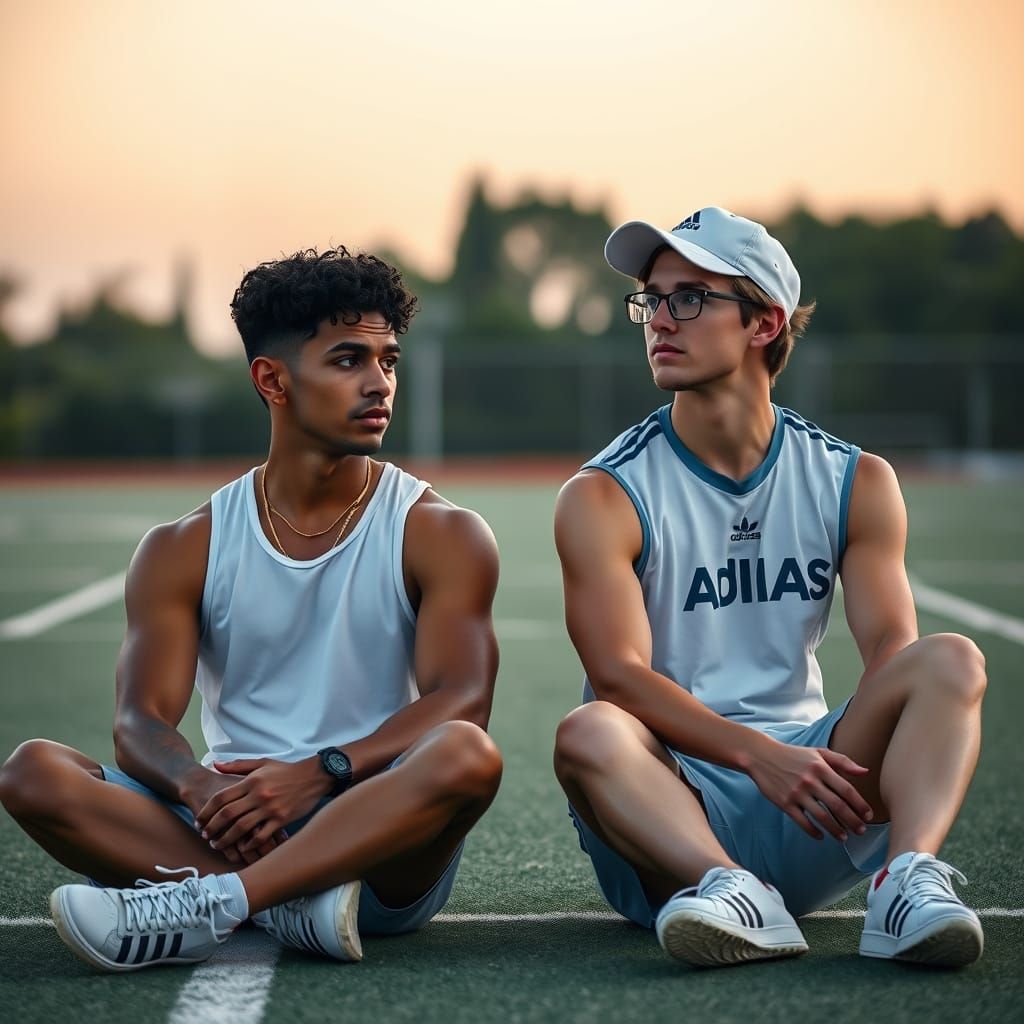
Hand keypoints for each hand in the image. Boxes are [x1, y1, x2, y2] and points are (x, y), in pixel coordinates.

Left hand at [195, 757, 328, 853]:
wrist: (314, 776)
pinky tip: (242, 847)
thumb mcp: (262, 763)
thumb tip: (214, 765)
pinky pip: (261, 836)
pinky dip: (249, 844)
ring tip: (218, 845)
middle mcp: (259, 795)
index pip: (222, 797)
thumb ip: (237, 766)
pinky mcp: (282, 819)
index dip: (206, 811)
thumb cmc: (286, 770)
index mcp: (252, 780)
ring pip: (241, 828)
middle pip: (228, 814)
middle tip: (205, 836)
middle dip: (212, 828)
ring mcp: (271, 808)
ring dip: (226, 839)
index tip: (199, 821)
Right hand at [747, 741, 873, 840]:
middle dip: (852, 821)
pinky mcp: (784, 803)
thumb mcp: (818, 752)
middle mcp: (810, 781)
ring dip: (835, 830)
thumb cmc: (793, 754)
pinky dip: (813, 831)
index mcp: (820, 767)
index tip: (869, 816)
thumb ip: (842, 761)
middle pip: (837, 806)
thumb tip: (866, 772)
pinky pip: (802, 822)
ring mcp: (796, 793)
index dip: (860, 805)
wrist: (761, 756)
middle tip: (861, 831)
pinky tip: (821, 836)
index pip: (847, 789)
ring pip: (821, 817)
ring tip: (843, 838)